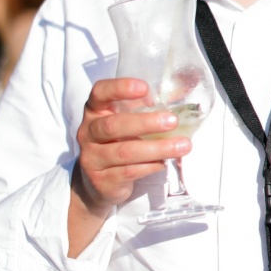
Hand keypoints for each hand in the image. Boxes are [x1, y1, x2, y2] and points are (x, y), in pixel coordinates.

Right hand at [75, 77, 192, 211]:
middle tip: (172, 121)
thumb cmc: (118, 142)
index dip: (120, 88)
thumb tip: (177, 97)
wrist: (99, 183)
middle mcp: (88, 133)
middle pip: (113, 125)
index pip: (100, 93)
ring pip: (125, 152)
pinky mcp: (102, 180)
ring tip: (183, 145)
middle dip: (145, 123)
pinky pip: (130, 171)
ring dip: (157, 148)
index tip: (144, 88)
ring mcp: (92, 158)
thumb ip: (143, 109)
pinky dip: (152, 165)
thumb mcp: (126, 122)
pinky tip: (166, 161)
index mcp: (94, 111)